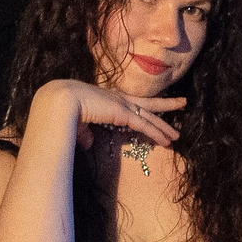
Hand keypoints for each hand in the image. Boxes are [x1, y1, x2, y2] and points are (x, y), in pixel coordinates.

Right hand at [46, 78, 183, 154]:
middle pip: (148, 103)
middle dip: (165, 104)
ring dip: (165, 126)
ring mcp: (122, 105)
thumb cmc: (63, 112)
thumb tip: (89, 142)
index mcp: (107, 98)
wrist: (59, 102)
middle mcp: (117, 98)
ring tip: (178, 134)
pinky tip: (168, 141)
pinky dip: (157, 133)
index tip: (155, 109)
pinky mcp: (123, 113)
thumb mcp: (77, 124)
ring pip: (150, 116)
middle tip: (182, 103)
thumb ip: (85, 133)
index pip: (131, 103)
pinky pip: (145, 125)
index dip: (143, 107)